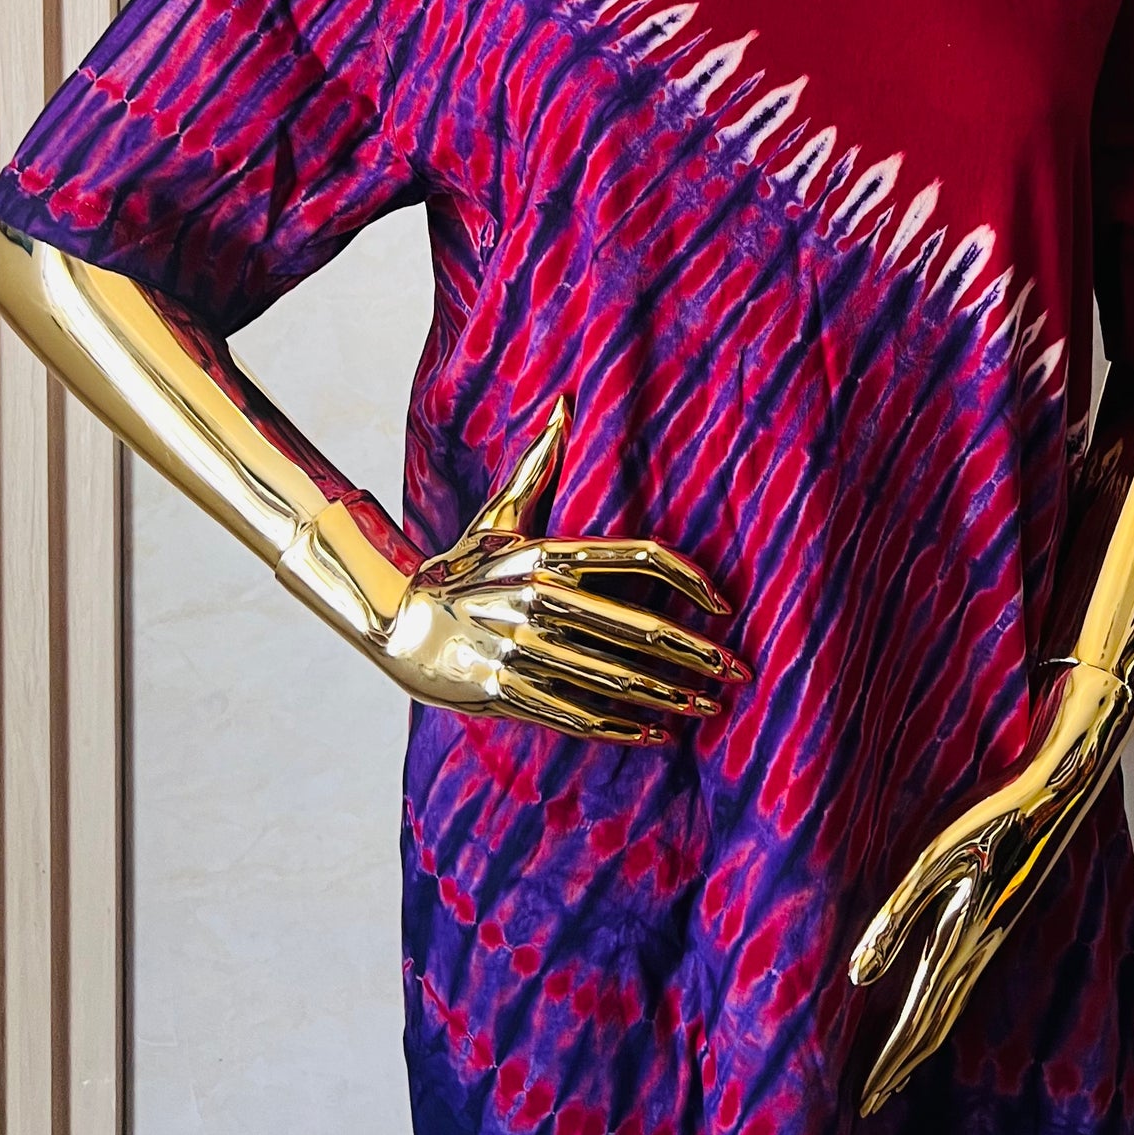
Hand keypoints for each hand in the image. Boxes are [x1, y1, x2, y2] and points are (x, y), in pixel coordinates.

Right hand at [374, 397, 740, 742]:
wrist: (395, 621)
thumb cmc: (461, 567)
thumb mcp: (498, 515)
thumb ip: (537, 462)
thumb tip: (565, 401)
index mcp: (547, 551)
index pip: (638, 555)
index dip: (688, 578)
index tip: (722, 603)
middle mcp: (537, 598)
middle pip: (637, 628)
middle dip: (696, 654)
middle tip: (737, 672)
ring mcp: (519, 647)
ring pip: (614, 676)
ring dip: (669, 696)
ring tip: (708, 707)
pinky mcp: (504, 691)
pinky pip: (575, 714)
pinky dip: (621, 728)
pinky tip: (657, 733)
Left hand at [847, 663, 1133, 1114]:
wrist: (1055, 796)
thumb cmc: (988, 821)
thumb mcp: (931, 862)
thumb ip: (894, 919)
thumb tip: (857, 978)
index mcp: (961, 943)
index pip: (919, 1020)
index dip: (890, 1062)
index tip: (866, 1099)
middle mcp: (979, 952)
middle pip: (934, 1025)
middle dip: (899, 1066)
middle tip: (870, 1104)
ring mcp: (991, 940)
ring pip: (949, 1007)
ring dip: (919, 1044)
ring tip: (895, 1072)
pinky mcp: (996, 923)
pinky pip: (961, 983)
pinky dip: (937, 1010)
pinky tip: (930, 1008)